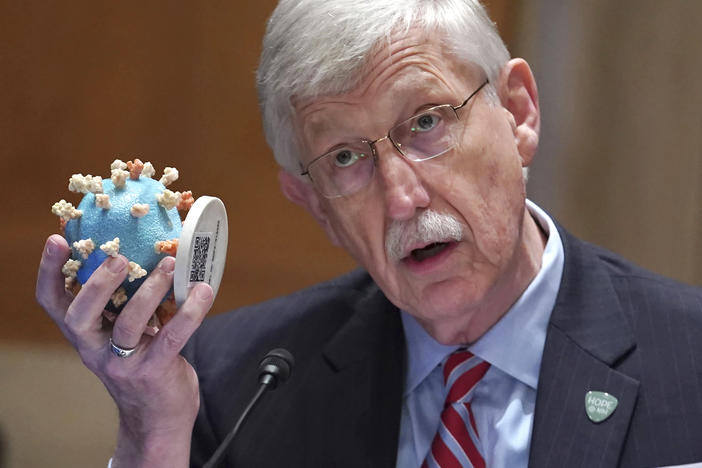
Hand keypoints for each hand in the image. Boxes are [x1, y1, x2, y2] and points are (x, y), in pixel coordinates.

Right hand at [36, 234, 213, 466]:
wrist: (159, 419)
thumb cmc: (143, 365)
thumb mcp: (123, 335)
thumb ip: (124, 304)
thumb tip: (148, 251)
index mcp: (85, 335)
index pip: (53, 303)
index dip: (49, 272)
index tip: (56, 240)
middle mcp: (95, 350)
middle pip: (79, 316)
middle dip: (97, 284)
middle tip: (119, 257)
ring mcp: (122, 364)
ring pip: (128, 324)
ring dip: (150, 290)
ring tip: (168, 264)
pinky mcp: (153, 372)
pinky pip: (171, 337)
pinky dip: (190, 312)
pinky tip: (202, 291)